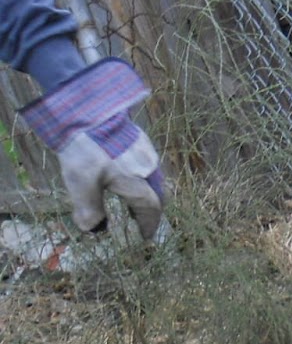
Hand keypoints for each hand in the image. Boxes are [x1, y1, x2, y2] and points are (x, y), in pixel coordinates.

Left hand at [21, 58, 165, 240]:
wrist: (84, 107)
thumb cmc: (86, 149)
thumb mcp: (82, 184)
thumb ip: (89, 210)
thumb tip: (95, 231)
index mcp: (139, 184)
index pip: (151, 210)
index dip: (149, 224)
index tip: (145, 236)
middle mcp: (149, 169)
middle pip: (158, 195)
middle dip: (152, 210)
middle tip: (141, 219)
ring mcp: (146, 151)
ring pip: (154, 178)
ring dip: (147, 192)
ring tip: (133, 197)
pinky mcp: (138, 137)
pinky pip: (146, 163)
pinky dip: (141, 175)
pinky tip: (126, 172)